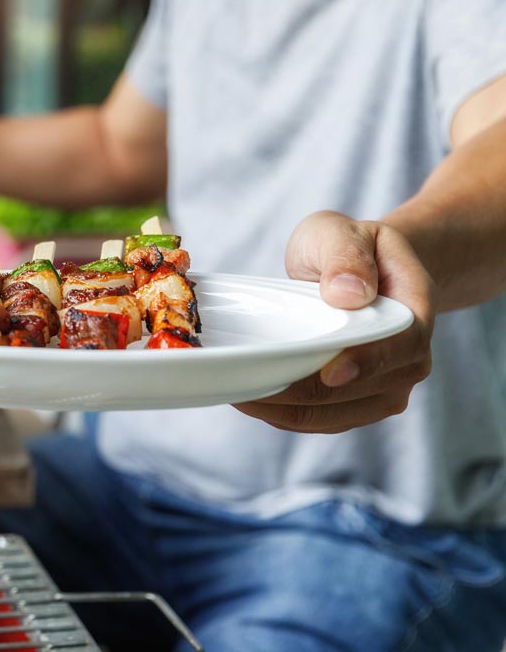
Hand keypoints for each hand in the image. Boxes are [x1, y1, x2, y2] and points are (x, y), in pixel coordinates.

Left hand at [234, 211, 434, 432]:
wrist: (360, 270)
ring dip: (286, 410)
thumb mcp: (340, 232)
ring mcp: (387, 386)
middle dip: (305, 392)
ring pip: (336, 414)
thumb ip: (344, 255)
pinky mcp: (358, 403)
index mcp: (414, 310)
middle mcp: (410, 357)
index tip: (328, 372)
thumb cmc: (347, 248)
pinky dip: (285, 416)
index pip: (401, 346)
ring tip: (239, 392)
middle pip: (362, 390)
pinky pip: (321, 421)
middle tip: (248, 382)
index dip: (366, 364)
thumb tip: (348, 293)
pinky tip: (252, 400)